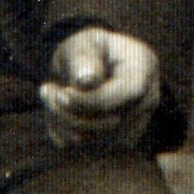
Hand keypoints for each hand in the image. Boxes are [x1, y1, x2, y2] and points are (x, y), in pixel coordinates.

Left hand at [40, 29, 160, 152]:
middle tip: (47, 90)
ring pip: (96, 141)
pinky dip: (63, 132)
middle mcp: (146, 100)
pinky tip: (56, 112)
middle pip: (112, 124)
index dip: (92, 100)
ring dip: (63, 122)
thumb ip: (84, 59)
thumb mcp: (82, 44)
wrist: (85, 66)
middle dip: (70, 112)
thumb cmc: (85, 50)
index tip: (63, 92)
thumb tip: (86, 81)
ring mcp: (134, 124)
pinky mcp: (115, 142)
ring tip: (50, 95)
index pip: (127, 95)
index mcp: (143, 68)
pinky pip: (84, 149)